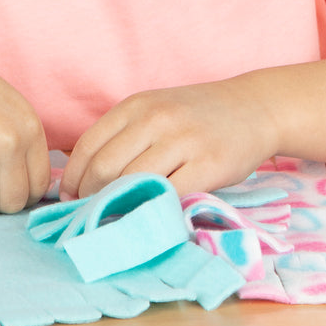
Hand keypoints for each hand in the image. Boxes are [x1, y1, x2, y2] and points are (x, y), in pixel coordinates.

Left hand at [60, 81, 277, 199]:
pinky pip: (170, 195)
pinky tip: (150, 217)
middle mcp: (155, 119)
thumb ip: (123, 136)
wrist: (254, 107)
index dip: (73, 180)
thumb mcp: (154, 110)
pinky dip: (155, 210)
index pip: (87, 147)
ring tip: (117, 220)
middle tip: (92, 215)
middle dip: (91, 198)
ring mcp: (183, 140)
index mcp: (135, 106)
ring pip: (133, 183)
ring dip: (119, 208)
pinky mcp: (210, 164)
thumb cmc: (195, 116)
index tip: (71, 199)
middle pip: (104, 168)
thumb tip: (81, 179)